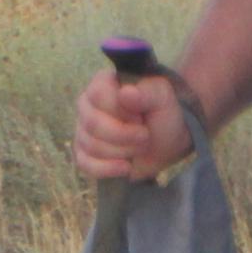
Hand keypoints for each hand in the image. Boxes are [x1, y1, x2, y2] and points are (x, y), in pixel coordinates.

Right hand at [71, 67, 187, 182]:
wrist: (168, 142)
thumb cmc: (163, 114)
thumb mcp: (162, 99)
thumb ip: (146, 94)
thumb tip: (125, 94)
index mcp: (103, 83)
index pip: (98, 95)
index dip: (121, 111)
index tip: (141, 117)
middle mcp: (87, 104)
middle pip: (92, 123)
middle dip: (124, 136)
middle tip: (145, 136)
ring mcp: (83, 130)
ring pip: (91, 145)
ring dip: (121, 151)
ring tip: (139, 147)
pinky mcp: (84, 153)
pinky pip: (85, 164)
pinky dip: (107, 169)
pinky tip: (125, 167)